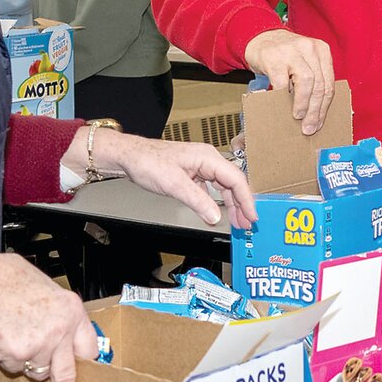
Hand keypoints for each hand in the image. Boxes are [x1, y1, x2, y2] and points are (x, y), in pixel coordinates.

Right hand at [0, 248, 94, 381]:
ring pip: (35, 370)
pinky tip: (1, 335)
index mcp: (72, 311)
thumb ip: (57, 312)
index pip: (89, 348)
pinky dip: (6, 357)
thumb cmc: (6, 278)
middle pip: (66, 376)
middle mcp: (61, 332)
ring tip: (13, 333)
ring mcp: (40, 346)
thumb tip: (57, 326)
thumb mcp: (45, 287)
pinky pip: (14, 366)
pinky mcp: (18, 356)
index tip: (86, 376)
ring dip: (26, 360)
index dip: (84, 363)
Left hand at [83, 130, 256, 228]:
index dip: (247, 199)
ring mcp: (199, 166)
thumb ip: (197, 201)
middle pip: (232, 183)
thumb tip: (215, 216)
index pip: (236, 179)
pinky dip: (216, 201)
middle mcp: (207, 160)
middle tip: (246, 224)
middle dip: (241, 204)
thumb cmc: (148, 162)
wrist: (129, 156)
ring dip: (231, 204)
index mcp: (208, 157)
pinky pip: (211, 188)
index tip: (251, 217)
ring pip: (223, 186)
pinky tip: (216, 212)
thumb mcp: (174, 184)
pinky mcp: (191, 173)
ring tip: (236, 221)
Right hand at [245, 28, 335, 134]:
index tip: (319, 123)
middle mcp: (309, 49)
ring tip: (298, 117)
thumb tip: (317, 111)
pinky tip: (282, 105)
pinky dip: (283, 96)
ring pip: (307, 82)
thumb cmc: (283, 54)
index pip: (329, 83)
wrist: (259, 37)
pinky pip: (282, 82)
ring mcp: (292, 52)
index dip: (325, 107)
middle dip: (315, 110)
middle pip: (319, 84)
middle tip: (309, 126)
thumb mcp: (304, 60)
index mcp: (321, 50)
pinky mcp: (274, 58)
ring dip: (303, 104)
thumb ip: (313, 78)